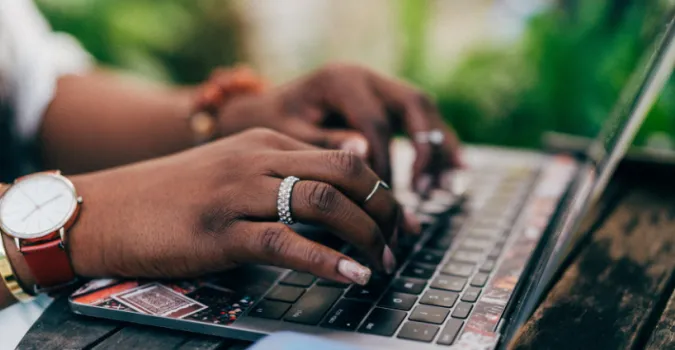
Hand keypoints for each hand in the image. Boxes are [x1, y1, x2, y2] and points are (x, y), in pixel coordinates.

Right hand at [67, 129, 419, 285]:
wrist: (109, 208)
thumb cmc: (176, 194)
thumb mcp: (235, 169)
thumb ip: (284, 172)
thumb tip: (339, 185)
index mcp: (266, 141)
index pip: (344, 157)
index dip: (383, 189)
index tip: (400, 219)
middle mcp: (258, 159)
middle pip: (346, 173)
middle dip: (385, 208)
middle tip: (401, 239)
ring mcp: (239, 193)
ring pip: (324, 202)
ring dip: (366, 235)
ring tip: (383, 262)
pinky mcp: (220, 232)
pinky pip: (287, 242)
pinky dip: (328, 261)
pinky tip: (353, 275)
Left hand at [217, 63, 461, 190]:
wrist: (264, 110)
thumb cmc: (272, 125)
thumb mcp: (287, 134)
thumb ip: (323, 143)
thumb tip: (364, 154)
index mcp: (340, 80)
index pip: (374, 125)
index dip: (382, 166)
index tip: (380, 204)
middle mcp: (366, 77)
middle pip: (412, 106)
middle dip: (423, 150)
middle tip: (422, 190)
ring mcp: (379, 85)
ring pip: (424, 110)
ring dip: (439, 147)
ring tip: (446, 186)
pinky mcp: (385, 100)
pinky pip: (422, 118)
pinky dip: (439, 143)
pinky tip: (456, 170)